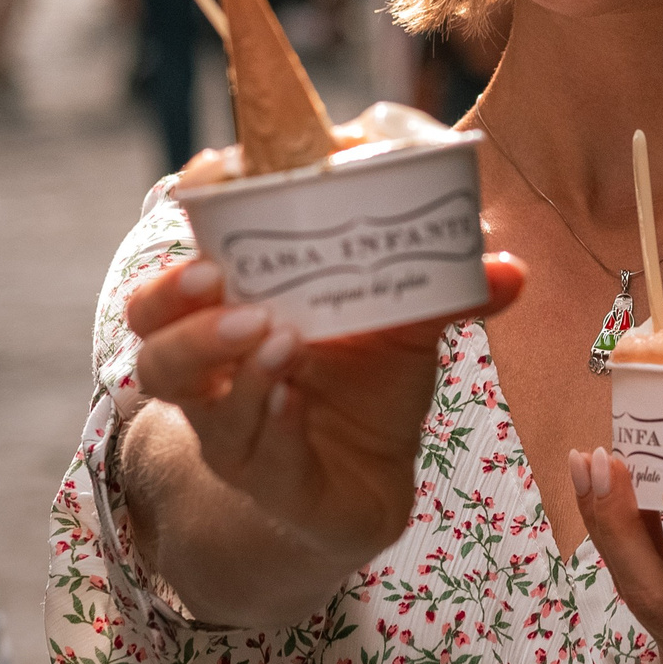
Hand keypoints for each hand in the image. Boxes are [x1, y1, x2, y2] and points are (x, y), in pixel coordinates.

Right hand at [125, 253, 524, 570]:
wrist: (372, 483)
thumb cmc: (368, 384)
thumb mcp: (404, 328)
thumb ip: (443, 292)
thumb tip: (509, 267)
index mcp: (235, 311)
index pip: (182, 264)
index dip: (185, 224)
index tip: (208, 179)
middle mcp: (216, 370)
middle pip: (152, 330)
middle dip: (174, 299)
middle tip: (219, 275)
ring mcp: (234, 429)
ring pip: (185, 394)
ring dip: (222, 358)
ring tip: (275, 334)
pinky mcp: (271, 483)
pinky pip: (256, 454)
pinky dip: (272, 422)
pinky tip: (294, 399)